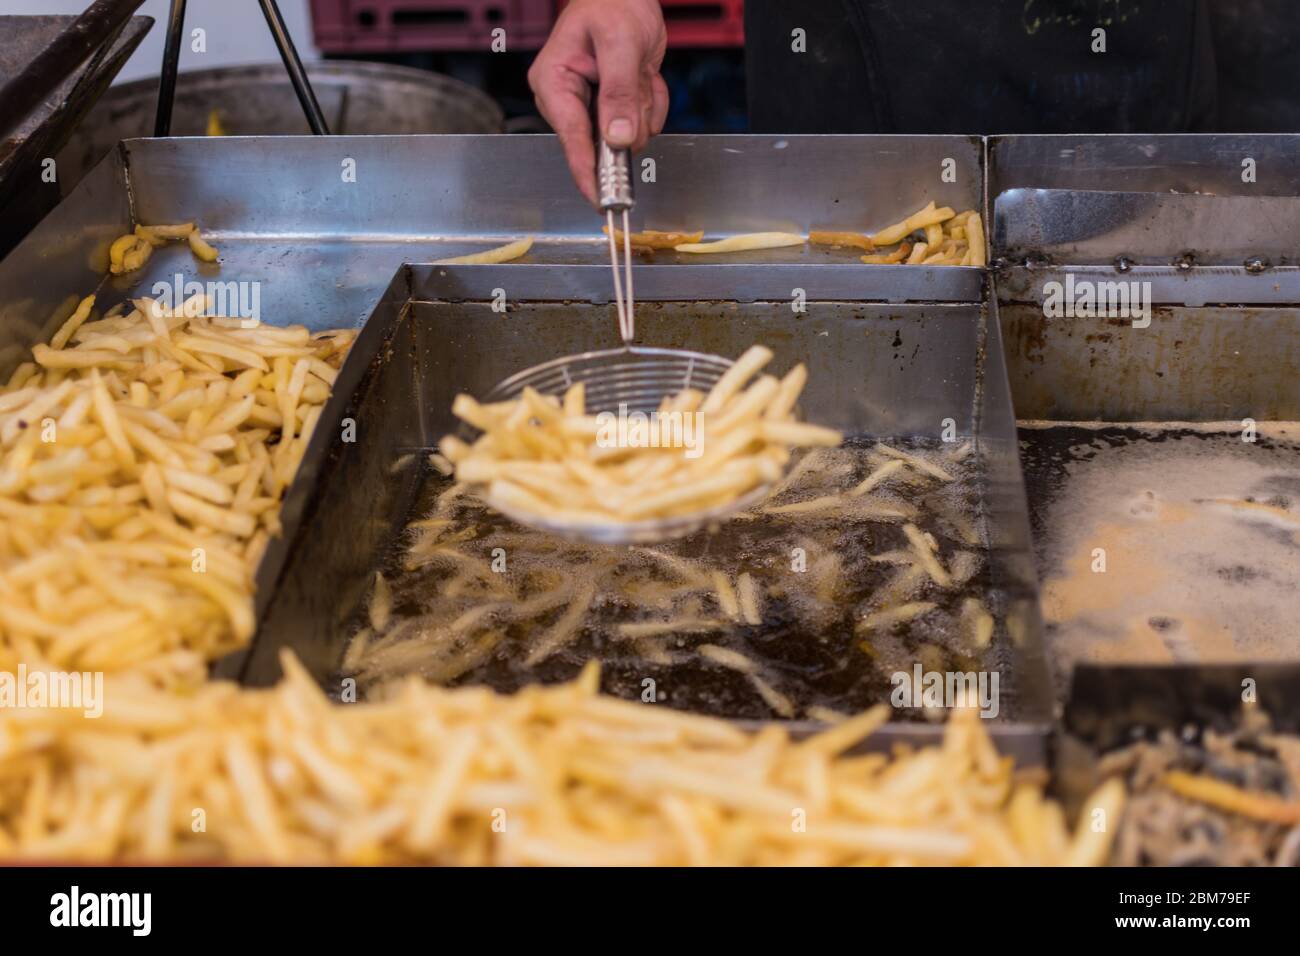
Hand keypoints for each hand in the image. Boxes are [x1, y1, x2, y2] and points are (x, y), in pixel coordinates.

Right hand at [528, 0, 668, 204]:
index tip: (601, 201)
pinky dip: (652, 101)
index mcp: (554, 83)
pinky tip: (644, 74)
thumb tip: (618, 138)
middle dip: (632, 114)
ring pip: (630, 134)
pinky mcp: (612, 108)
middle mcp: (568, 99)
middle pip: (605, 141)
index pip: (571, 138)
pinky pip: (642, 124)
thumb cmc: (613, 1)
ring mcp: (591, 106)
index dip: (589, 172)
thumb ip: (619, 92)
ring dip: (645, 104)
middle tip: (638, 79)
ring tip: (640, 69)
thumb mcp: (620, 42)